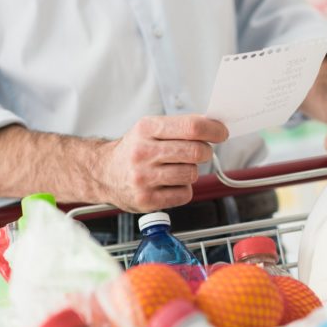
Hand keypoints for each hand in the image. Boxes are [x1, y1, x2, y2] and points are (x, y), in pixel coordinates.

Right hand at [97, 115, 227, 211]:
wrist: (104, 173)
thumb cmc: (135, 150)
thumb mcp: (151, 129)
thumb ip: (181, 126)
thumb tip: (215, 126)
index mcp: (147, 128)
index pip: (191, 127)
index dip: (213, 130)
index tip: (221, 133)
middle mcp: (143, 152)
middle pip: (195, 152)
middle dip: (205, 152)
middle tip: (200, 152)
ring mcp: (144, 177)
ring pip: (192, 174)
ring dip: (191, 171)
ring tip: (176, 168)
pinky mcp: (147, 199)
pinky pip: (184, 194)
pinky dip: (183, 189)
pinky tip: (169, 184)